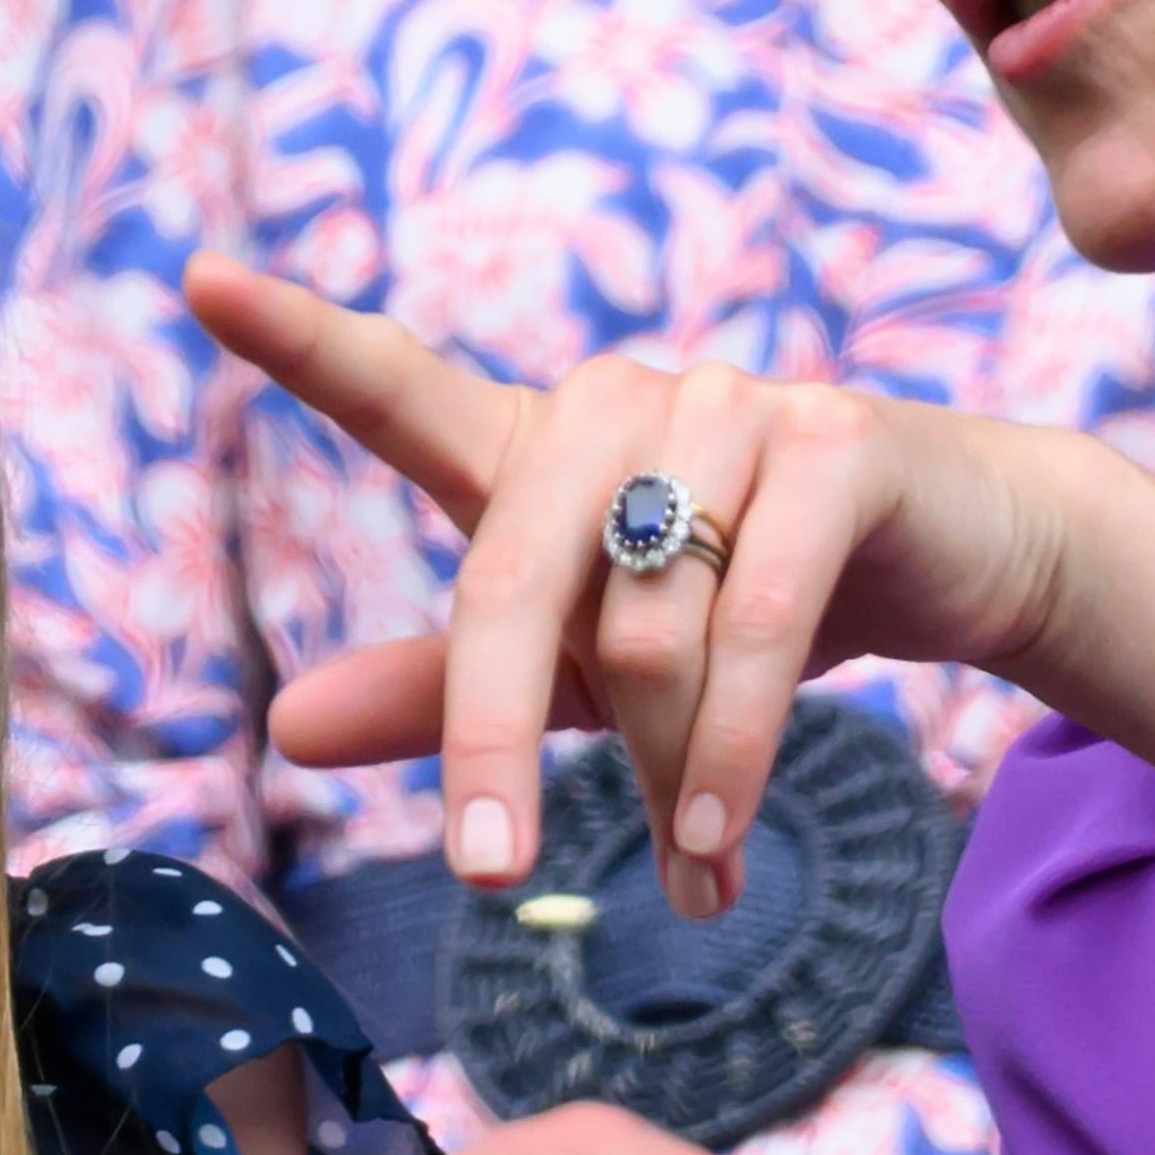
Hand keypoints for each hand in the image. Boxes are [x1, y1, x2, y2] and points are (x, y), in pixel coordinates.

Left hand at [184, 257, 1081, 911]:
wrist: (954, 552)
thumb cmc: (738, 603)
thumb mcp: (582, 666)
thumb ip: (441, 691)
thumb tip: (285, 731)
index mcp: (536, 441)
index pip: (400, 386)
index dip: (303, 340)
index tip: (199, 280)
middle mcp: (620, 401)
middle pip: (512, 579)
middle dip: (490, 740)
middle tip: (486, 873)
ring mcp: (733, 406)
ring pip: (649, 625)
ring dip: (665, 776)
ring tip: (689, 873)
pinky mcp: (838, 441)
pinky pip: (758, 621)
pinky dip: (733, 754)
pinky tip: (718, 844)